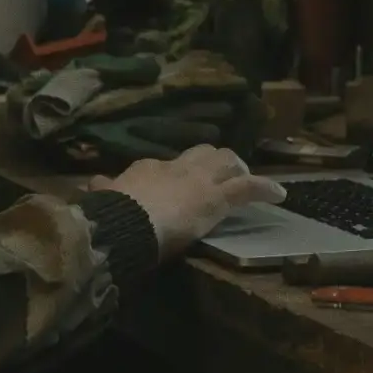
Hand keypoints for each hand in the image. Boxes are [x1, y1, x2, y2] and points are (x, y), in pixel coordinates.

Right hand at [92, 143, 286, 258]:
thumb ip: (104, 189)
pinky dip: (266, 188)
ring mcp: (201, 180)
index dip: (176, 174)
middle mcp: (178, 166)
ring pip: (228, 161)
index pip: (167, 164)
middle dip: (216, 162)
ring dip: (240, 169)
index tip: (179, 185)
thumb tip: (93, 183)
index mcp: (149, 168)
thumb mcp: (106, 197)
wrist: (130, 219)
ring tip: (248, 179)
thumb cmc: (116, 212)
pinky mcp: (219, 196)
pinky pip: (248, 186)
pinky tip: (279, 193)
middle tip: (223, 176)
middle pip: (204, 153)